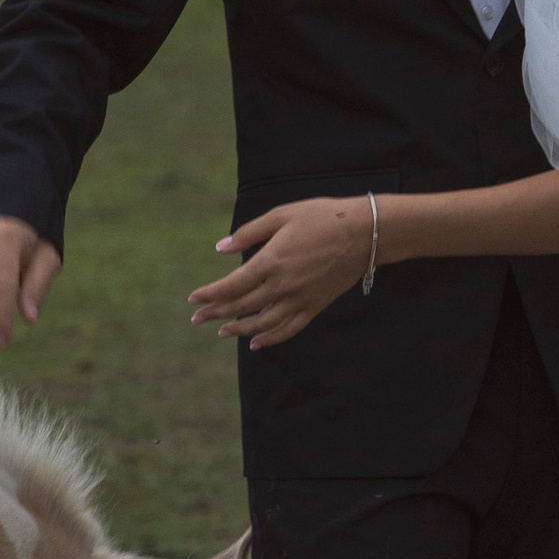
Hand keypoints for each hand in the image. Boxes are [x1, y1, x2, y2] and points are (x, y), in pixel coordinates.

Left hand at [189, 198, 372, 347]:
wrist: (365, 233)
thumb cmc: (323, 217)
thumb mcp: (282, 215)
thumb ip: (249, 233)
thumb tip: (221, 248)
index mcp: (271, 261)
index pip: (231, 286)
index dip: (209, 295)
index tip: (193, 300)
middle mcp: (282, 285)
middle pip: (242, 307)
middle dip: (216, 314)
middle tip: (197, 319)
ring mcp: (300, 299)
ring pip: (263, 323)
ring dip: (239, 330)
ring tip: (222, 331)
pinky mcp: (315, 306)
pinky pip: (288, 329)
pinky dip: (270, 339)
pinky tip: (257, 343)